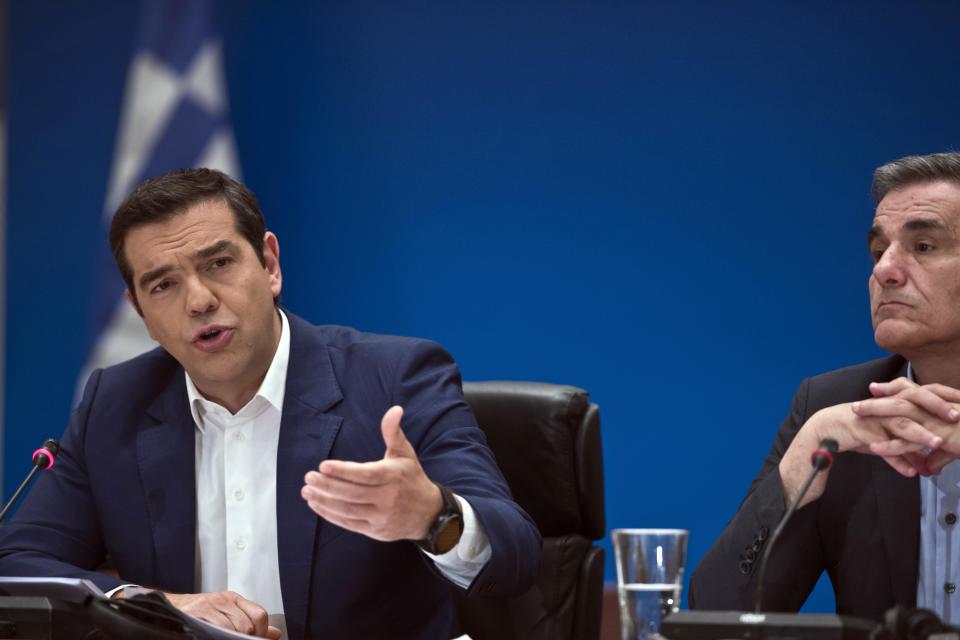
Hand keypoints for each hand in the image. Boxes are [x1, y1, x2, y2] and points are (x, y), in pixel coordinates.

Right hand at [163, 591, 280, 638]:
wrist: (169, 608)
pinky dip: (216, 637)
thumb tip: (275, 634)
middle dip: (245, 639)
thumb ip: (250, 621)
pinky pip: (214, 629)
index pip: (259, 615)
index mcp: (234, 599)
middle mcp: (223, 600)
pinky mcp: (195, 612)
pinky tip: (213, 638)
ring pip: (231, 629)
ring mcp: (208, 605)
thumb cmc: (200, 614)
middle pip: (246, 625)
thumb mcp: (227, 614)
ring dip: (230, 639)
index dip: (261, 633)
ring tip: (223, 639)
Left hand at [301, 405, 443, 540]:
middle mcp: (389, 498)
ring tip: (307, 491)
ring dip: (324, 501)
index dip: (343, 471)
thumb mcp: (405, 453)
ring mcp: (382, 517)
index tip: (323, 465)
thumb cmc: (411, 478)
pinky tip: (316, 505)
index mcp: (394, 476)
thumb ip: (393, 432)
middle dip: (327, 486)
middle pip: (353, 493)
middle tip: (309, 477)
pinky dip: (330, 515)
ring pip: (348, 510)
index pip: (366, 474)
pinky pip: (349, 523)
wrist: (428, 514)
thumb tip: (395, 409)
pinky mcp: (376, 531)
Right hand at [779, 383, 948, 507]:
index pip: (920, 396)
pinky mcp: (860, 433)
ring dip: (919, 435)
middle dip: (935, 409)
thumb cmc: (856, 432)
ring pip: (899, 424)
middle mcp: (883, 408)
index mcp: (891, 403)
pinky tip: (909, 472)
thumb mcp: (884, 440)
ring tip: (935, 444)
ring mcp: (872, 419)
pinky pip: (881, 447)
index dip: (940, 399)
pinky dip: (896, 460)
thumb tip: (925, 465)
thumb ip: (906, 449)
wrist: (824, 432)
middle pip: (912, 404)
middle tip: (955, 416)